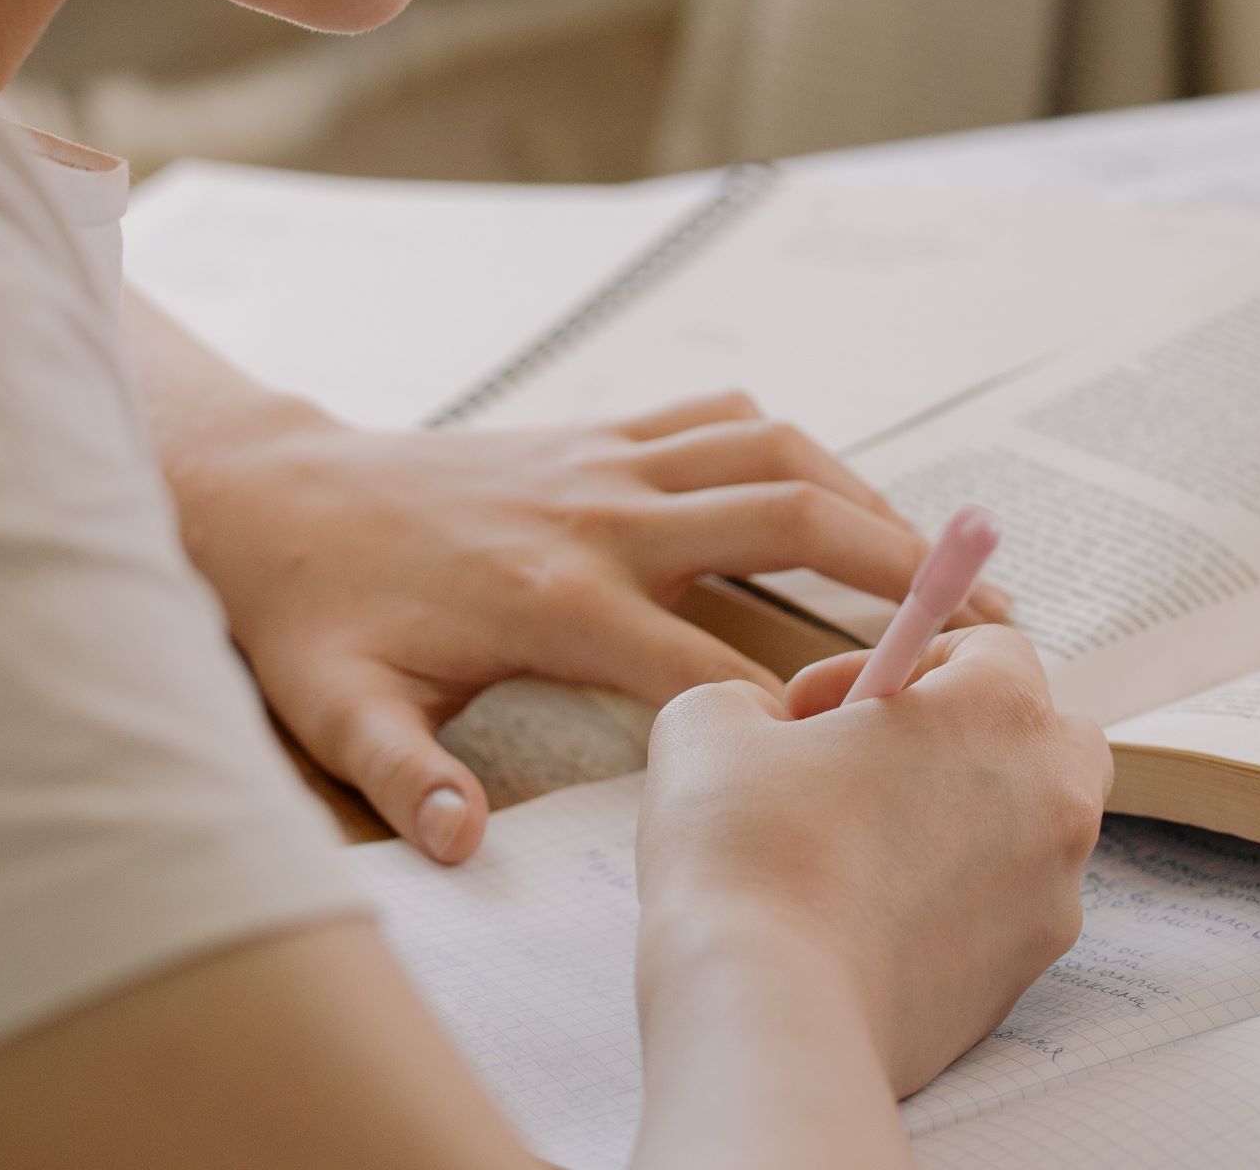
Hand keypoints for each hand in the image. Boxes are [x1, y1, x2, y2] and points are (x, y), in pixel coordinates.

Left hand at [170, 388, 1009, 863]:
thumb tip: (464, 843)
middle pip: (787, 522)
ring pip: (773, 452)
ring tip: (939, 552)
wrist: (275, 498)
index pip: (718, 660)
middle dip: (897, 568)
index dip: (809, 699)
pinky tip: (829, 486)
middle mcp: (604, 518)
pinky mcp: (599, 432)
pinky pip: (722, 415)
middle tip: (984, 615)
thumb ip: (408, 777)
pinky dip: (791, 445)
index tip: (886, 731)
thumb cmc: (316, 614)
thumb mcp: (340, 711)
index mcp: (558, 602)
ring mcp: (608, 461)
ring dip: (866, 493)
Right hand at [636, 626, 1111, 1097]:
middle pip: (1043, 731)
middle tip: (867, 764)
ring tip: (858, 845)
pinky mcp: (1024, 975)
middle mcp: (1052, 796)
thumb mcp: (710, 724)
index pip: (992, 648)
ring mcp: (1050, 893)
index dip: (898, 662)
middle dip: (964, 734)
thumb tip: (765, 728)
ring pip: (1032, 827)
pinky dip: (953, 900)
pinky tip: (866, 917)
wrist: (770, 1013)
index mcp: (998, 711)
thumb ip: (750, 699)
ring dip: (962, 817)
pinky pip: (1004, 910)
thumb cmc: (747, 854)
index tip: (822, 711)